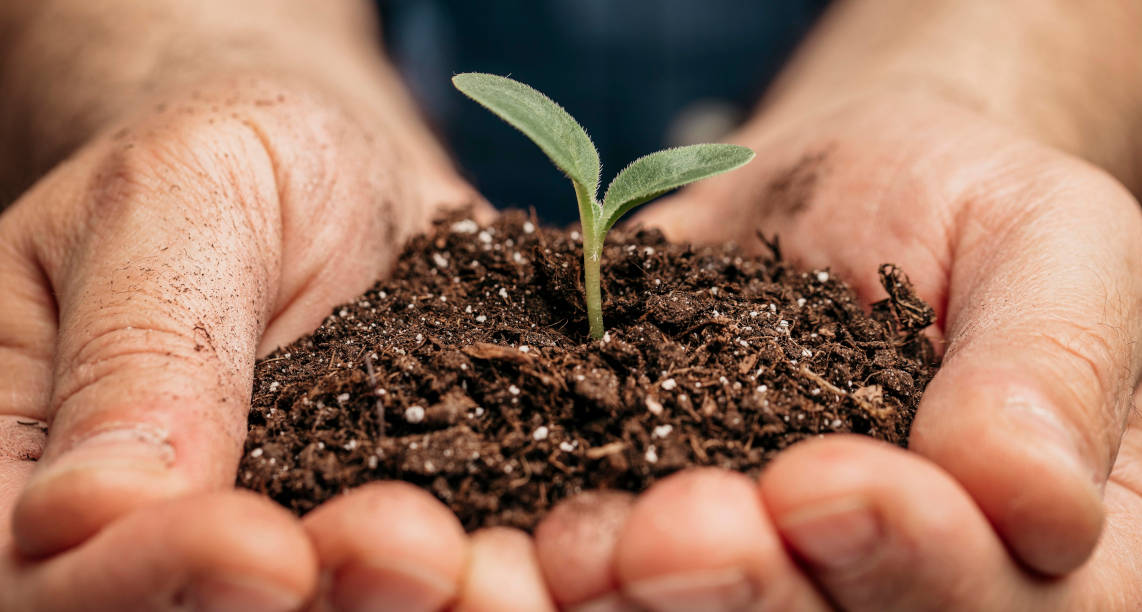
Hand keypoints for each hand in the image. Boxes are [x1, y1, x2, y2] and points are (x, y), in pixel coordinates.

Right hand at [0, 73, 551, 609]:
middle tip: (433, 559)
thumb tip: (90, 514)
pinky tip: (616, 534)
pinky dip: (561, 563)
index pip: (62, 583)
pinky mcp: (445, 523)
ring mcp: (327, 548)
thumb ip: (138, 348)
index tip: (267, 548)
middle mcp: (192, 542)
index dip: (157, 584)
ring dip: (473, 607)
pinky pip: (496, 560)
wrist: (334, 162)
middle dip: (352, 606)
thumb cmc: (226, 157)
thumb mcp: (170, 203)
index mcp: (54, 477)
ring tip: (529, 567)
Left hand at [522, 91, 1141, 609]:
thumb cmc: (957, 202)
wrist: (833, 191)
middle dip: (751, 593)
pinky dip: (566, 579)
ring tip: (582, 543)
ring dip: (642, 605)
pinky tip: (521, 542)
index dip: (912, 558)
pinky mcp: (665, 544)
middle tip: (676, 529)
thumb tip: (1033, 499)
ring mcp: (777, 572)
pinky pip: (620, 580)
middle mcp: (899, 587)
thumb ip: (1049, 366)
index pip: (994, 597)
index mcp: (1041, 551)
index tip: (825, 481)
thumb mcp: (1046, 241)